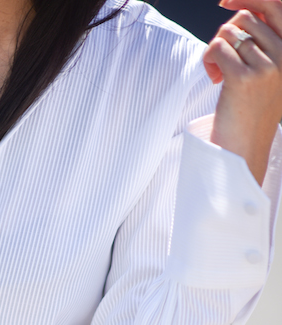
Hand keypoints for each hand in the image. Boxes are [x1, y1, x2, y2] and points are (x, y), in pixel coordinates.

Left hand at [203, 0, 281, 183]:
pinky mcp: (243, 78)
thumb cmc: (251, 114)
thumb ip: (263, 44)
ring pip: (229, 32)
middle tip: (221, 61)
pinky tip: (214, 78)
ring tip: (218, 72)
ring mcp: (265, 66)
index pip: (276, 5)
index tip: (225, 2)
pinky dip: (208, 60)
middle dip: (226, 35)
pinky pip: (217, 48)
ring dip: (215, 49)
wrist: (244, 151)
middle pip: (246, 18)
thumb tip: (243, 12)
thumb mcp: (267, 75)